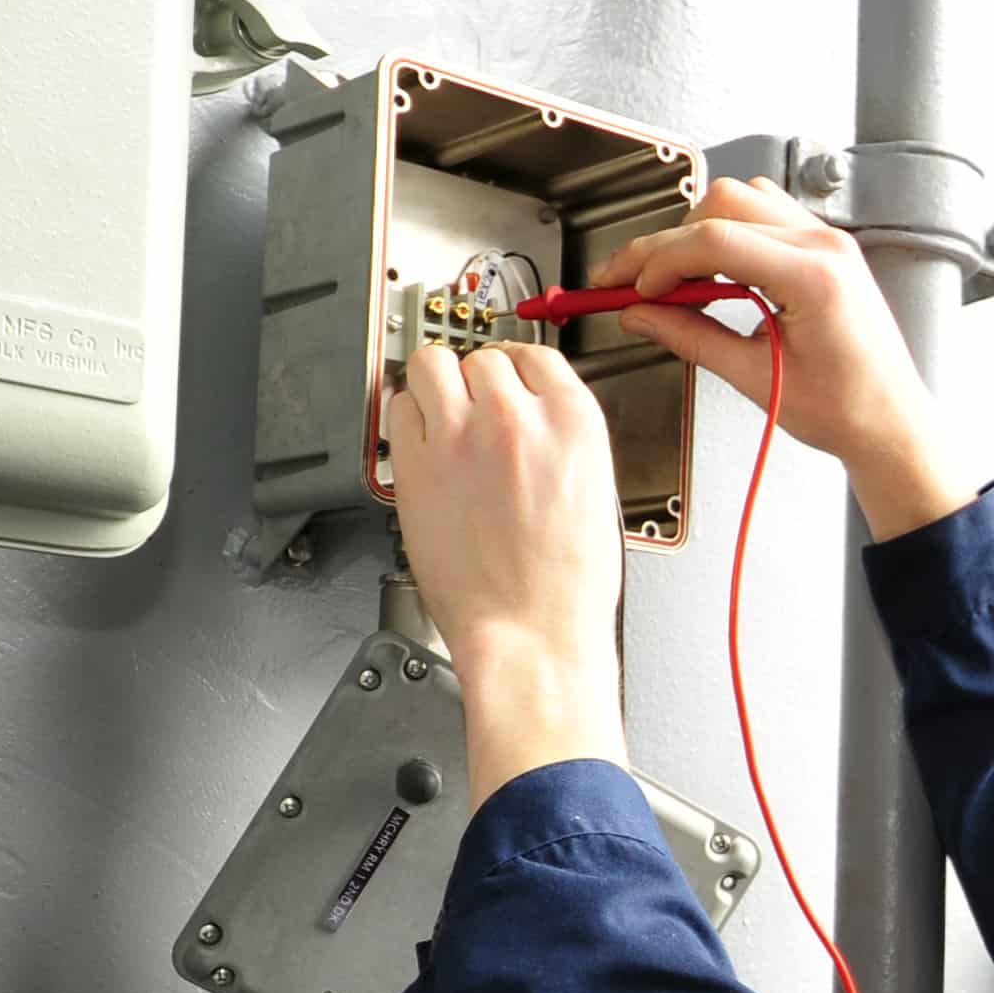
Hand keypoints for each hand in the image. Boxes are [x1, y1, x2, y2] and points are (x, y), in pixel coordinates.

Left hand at [388, 343, 628, 806]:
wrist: (532, 635)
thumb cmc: (568, 588)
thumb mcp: (595, 494)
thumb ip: (563, 442)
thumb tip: (536, 419)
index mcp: (574, 423)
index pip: (535, 357)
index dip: (517, 368)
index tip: (507, 378)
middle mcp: (515, 418)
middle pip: (480, 358)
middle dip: (477, 381)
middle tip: (474, 406)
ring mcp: (460, 437)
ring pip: (431, 365)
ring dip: (435, 384)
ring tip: (440, 410)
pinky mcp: (416, 464)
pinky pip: (397, 408)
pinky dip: (407, 417)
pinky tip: (421, 441)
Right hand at [596, 175, 974, 538]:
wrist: (891, 423)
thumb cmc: (847, 410)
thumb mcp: (755, 378)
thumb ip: (691, 338)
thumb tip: (641, 315)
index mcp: (815, 277)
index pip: (715, 240)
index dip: (658, 260)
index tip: (629, 287)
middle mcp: (825, 247)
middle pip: (723, 205)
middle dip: (671, 243)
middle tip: (639, 285)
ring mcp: (829, 242)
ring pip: (743, 199)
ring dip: (699, 233)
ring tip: (677, 283)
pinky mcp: (826, 248)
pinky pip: (766, 215)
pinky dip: (729, 235)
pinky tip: (715, 275)